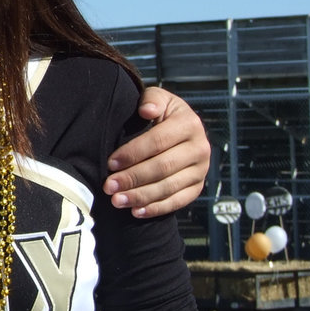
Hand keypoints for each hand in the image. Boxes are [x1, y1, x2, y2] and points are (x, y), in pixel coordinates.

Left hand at [104, 86, 210, 217]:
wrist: (178, 129)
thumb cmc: (159, 113)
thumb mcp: (157, 99)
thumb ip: (151, 100)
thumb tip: (146, 110)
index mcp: (189, 124)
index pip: (158, 141)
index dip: (133, 153)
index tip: (110, 163)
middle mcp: (200, 148)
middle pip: (163, 167)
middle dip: (133, 178)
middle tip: (108, 187)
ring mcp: (201, 170)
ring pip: (169, 187)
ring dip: (141, 196)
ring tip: (117, 201)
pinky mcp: (197, 187)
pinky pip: (178, 201)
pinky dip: (157, 208)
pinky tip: (136, 211)